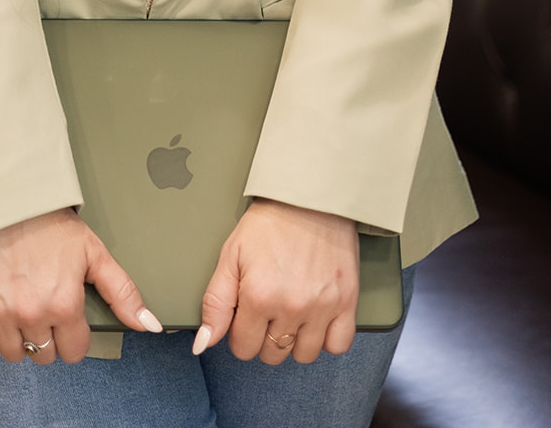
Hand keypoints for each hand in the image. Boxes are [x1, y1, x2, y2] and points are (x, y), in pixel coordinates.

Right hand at [0, 208, 162, 363]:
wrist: (8, 201)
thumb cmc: (51, 224)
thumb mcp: (95, 253)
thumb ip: (123, 293)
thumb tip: (150, 325)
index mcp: (65, 304)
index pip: (74, 352)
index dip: (74, 335)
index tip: (69, 317)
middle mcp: (33, 314)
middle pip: (45, 356)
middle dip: (49, 337)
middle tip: (46, 308)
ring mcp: (1, 313)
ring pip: (16, 355)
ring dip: (21, 339)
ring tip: (24, 310)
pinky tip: (1, 316)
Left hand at [194, 199, 359, 364]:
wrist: (309, 196)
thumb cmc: (270, 222)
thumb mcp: (231, 254)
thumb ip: (215, 302)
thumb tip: (203, 344)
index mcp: (258, 296)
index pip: (243, 347)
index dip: (240, 331)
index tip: (247, 311)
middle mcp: (291, 307)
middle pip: (272, 353)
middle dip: (265, 336)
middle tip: (268, 307)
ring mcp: (322, 306)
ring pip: (303, 355)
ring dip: (295, 339)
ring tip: (291, 311)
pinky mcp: (347, 301)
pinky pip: (338, 346)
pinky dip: (327, 339)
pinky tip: (316, 319)